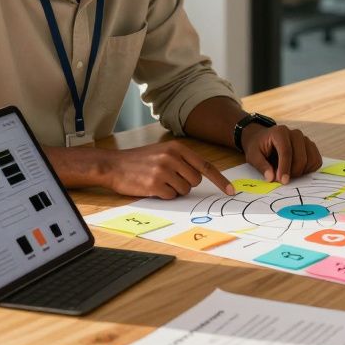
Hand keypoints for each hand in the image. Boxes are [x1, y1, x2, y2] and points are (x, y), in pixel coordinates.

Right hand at [94, 141, 233, 198]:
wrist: (113, 165)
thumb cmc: (139, 160)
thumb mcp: (162, 151)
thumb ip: (182, 160)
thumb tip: (201, 175)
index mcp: (176, 148)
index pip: (205, 166)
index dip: (220, 180)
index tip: (231, 191)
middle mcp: (172, 158)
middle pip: (195, 181)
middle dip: (186, 184)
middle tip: (169, 179)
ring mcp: (163, 171)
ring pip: (184, 190)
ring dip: (174, 190)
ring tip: (158, 181)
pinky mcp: (155, 185)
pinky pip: (171, 196)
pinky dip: (164, 195)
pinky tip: (151, 187)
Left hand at [240, 123, 320, 182]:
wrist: (262, 139)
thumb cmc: (258, 147)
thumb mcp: (253, 156)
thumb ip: (262, 166)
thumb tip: (271, 178)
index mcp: (280, 132)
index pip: (286, 151)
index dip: (285, 168)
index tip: (283, 181)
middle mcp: (295, 133)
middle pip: (301, 157)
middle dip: (293, 172)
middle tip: (283, 180)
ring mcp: (305, 139)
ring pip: (311, 159)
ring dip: (302, 172)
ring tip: (289, 174)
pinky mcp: (310, 146)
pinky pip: (316, 160)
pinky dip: (309, 169)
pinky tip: (298, 171)